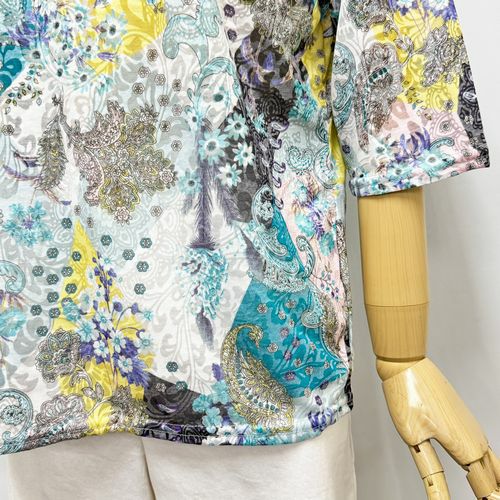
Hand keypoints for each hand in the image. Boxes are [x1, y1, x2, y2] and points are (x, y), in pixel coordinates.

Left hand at [380, 357, 499, 498]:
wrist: (406, 363)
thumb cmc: (407, 395)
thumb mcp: (413, 438)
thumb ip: (431, 470)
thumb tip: (439, 497)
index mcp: (466, 447)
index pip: (486, 487)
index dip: (488, 499)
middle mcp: (474, 437)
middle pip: (493, 475)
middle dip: (493, 491)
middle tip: (492, 499)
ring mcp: (470, 426)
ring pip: (491, 460)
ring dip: (493, 478)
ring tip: (493, 492)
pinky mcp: (462, 418)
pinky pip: (482, 447)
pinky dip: (489, 464)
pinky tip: (484, 468)